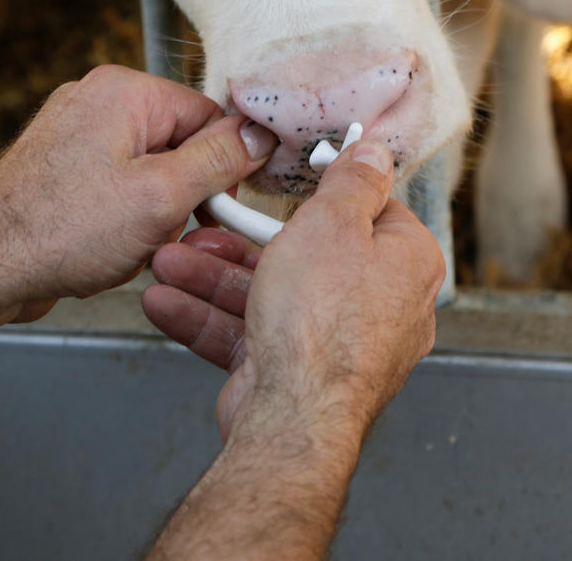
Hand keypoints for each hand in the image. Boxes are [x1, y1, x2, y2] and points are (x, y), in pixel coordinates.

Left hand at [0, 65, 277, 311]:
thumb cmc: (57, 231)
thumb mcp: (161, 197)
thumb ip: (219, 160)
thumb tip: (259, 136)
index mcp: (124, 91)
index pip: (208, 116)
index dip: (222, 167)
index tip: (221, 207)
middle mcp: (97, 102)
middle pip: (181, 146)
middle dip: (181, 197)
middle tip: (162, 230)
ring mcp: (76, 135)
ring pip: (152, 174)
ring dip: (153, 216)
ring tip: (126, 243)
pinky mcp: (64, 170)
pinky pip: (120, 190)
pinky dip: (124, 223)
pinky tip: (107, 248)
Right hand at [143, 141, 444, 442]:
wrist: (293, 417)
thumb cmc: (324, 321)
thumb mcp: (333, 222)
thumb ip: (351, 182)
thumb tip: (373, 153)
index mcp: (405, 263)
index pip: (368, 212)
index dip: (321, 196)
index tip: (284, 183)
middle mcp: (378, 305)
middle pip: (304, 255)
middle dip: (240, 242)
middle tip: (203, 225)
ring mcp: (336, 344)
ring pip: (269, 296)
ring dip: (211, 278)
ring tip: (166, 263)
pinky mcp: (296, 374)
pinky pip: (250, 335)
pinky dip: (208, 318)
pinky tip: (166, 302)